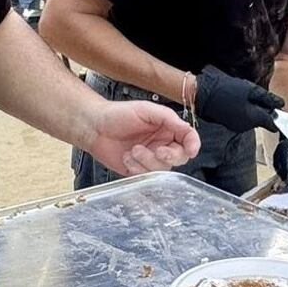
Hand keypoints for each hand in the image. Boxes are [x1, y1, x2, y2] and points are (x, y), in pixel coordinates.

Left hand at [83, 99, 200, 174]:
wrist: (94, 127)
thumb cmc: (118, 114)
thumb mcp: (146, 110)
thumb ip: (168, 118)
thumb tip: (187, 129)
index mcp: (167, 128)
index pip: (188, 138)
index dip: (193, 145)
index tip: (191, 149)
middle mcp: (162, 144)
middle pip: (179, 158)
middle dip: (169, 156)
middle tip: (158, 151)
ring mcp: (150, 159)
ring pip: (162, 169)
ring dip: (148, 161)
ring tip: (133, 150)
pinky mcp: (138, 170)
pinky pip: (146, 176)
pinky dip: (136, 168)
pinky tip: (126, 157)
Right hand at [193, 66, 282, 133]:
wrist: (202, 93)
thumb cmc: (226, 89)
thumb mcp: (250, 90)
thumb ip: (267, 99)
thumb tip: (281, 105)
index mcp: (253, 118)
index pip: (273, 124)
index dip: (277, 116)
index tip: (278, 108)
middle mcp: (246, 126)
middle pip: (262, 120)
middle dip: (263, 109)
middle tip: (256, 95)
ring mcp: (237, 126)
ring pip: (252, 119)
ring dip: (253, 109)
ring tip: (244, 95)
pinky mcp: (230, 123)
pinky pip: (243, 118)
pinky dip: (244, 111)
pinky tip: (236, 100)